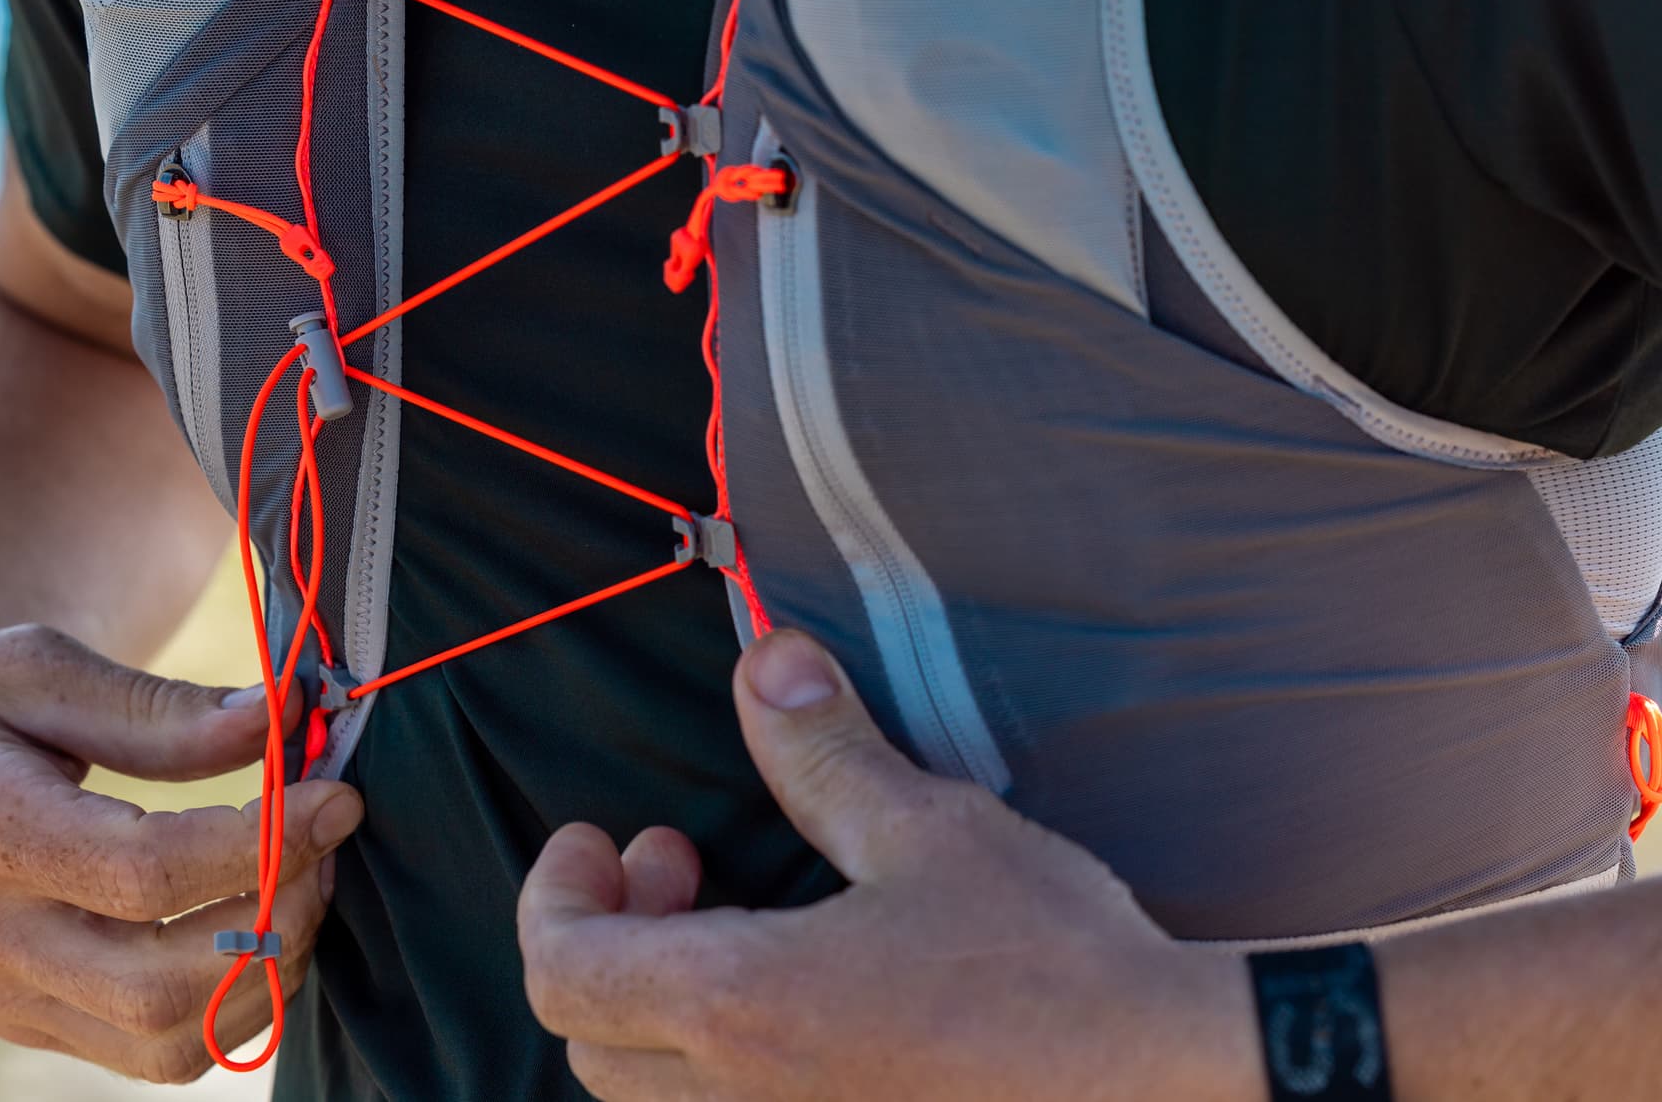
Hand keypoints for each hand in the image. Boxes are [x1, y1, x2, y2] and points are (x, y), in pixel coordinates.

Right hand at [0, 623, 361, 1082]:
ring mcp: (7, 995)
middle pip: (158, 988)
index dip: (259, 845)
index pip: (140, 875)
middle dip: (275, 920)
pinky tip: (264, 920)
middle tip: (329, 839)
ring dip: (268, 970)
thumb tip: (283, 717)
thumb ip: (159, 708)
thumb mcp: (36, 664)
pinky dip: (233, 1005)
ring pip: (165, 1043)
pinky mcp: (30, 1020)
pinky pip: (152, 1053)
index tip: (338, 795)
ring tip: (306, 875)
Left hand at [518, 630, 1261, 1101]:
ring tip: (738, 928)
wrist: (1165, 1084)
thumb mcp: (928, 831)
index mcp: (741, 1008)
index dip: (554, 894)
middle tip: (679, 863)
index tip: (600, 838)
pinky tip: (796, 1005)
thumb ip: (823, 751)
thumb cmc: (1050, 963)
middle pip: (588, 1035)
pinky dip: (715, 1062)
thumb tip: (763, 662)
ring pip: (649, 1094)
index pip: (563, 968)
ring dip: (657, 1002)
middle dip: (607, 936)